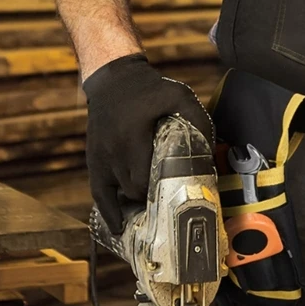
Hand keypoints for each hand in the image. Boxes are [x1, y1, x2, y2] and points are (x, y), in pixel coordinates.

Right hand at [82, 53, 214, 233]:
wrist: (114, 79)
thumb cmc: (149, 88)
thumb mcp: (179, 96)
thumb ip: (197, 120)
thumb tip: (211, 149)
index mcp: (132, 137)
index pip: (144, 177)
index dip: (162, 191)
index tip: (180, 196)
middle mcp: (112, 151)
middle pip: (132, 190)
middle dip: (152, 200)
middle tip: (171, 206)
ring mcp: (100, 158)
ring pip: (116, 195)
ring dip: (134, 205)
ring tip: (153, 219)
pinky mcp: (93, 160)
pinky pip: (98, 193)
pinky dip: (108, 211)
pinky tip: (119, 226)